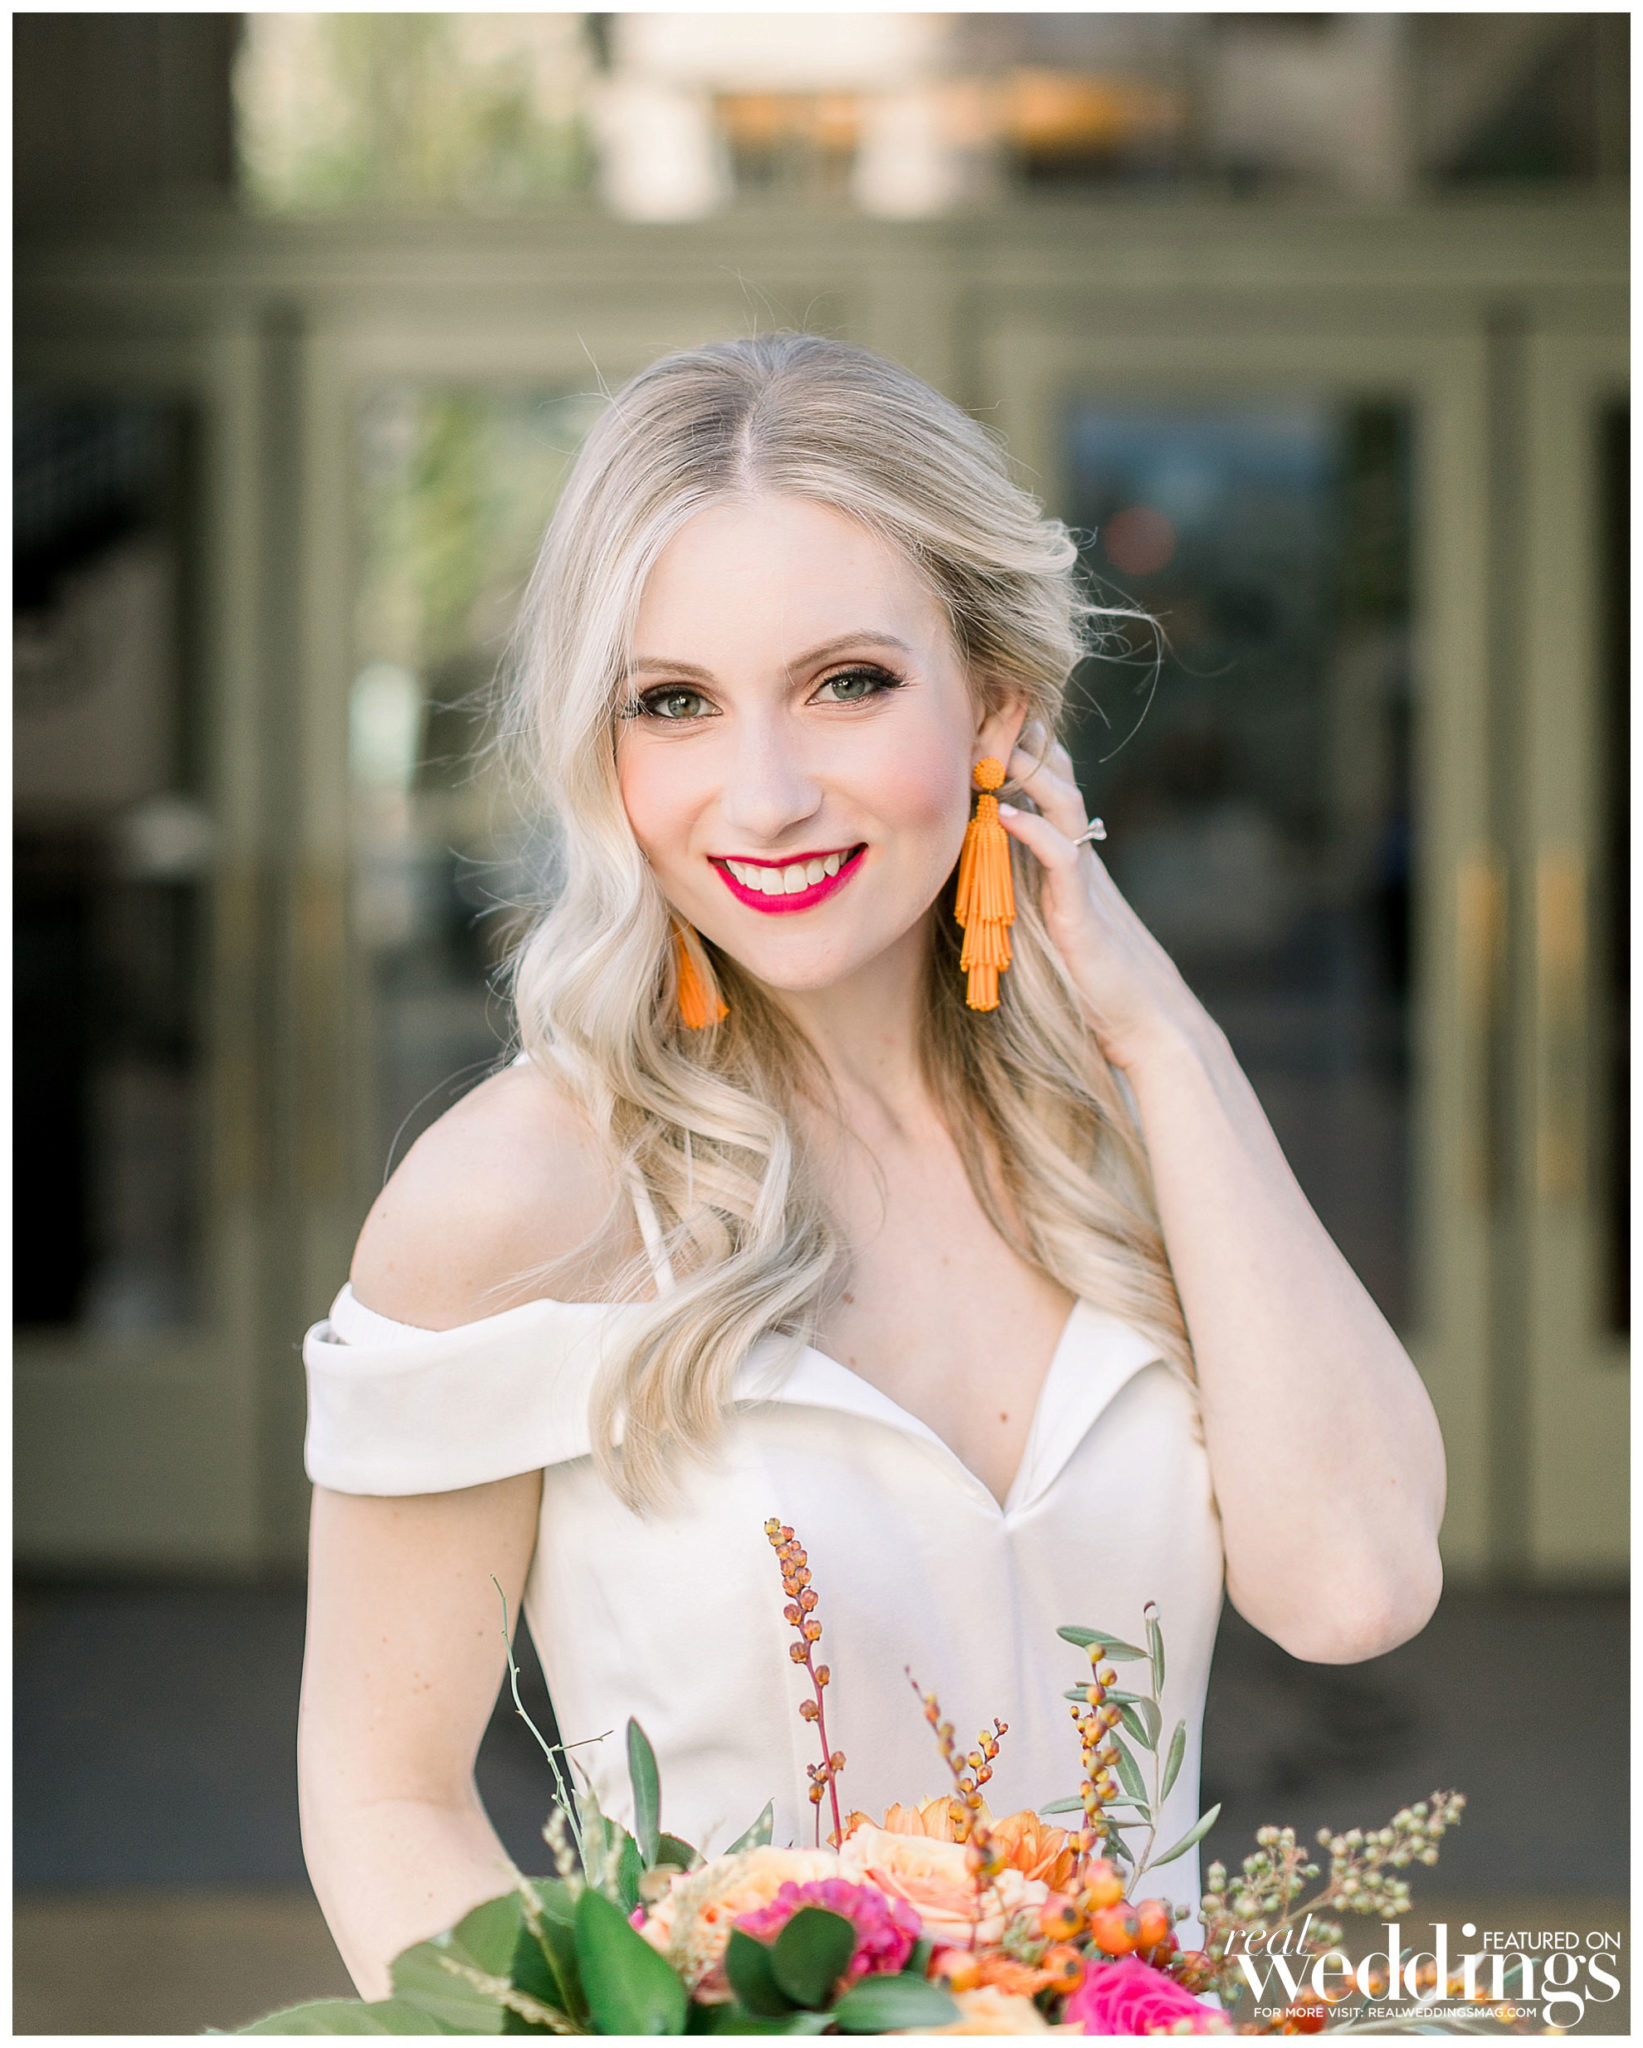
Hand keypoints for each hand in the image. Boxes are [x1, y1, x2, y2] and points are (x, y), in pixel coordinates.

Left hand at [998, 729, 1202, 1071]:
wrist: (1145, 1024)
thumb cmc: (1093, 982)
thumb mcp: (1048, 922)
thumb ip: (1023, 890)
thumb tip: (983, 864)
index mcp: (1069, 854)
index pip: (1046, 781)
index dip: (1017, 747)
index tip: (975, 719)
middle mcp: (1080, 856)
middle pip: (1056, 775)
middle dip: (1018, 740)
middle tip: (977, 709)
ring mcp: (1084, 880)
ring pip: (1063, 803)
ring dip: (1025, 770)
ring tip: (986, 744)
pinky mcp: (1083, 912)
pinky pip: (1062, 857)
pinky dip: (1034, 832)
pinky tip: (1004, 815)